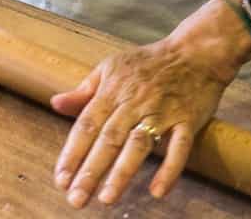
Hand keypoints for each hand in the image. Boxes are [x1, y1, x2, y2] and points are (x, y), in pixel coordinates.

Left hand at [48, 16, 250, 207]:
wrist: (195, 51)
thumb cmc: (149, 62)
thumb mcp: (110, 67)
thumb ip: (84, 91)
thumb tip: (55, 104)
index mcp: (112, 90)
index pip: (87, 125)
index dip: (72, 153)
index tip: (60, 180)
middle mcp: (134, 102)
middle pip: (109, 139)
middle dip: (91, 170)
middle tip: (76, 199)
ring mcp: (162, 112)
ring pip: (139, 144)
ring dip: (122, 172)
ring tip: (106, 198)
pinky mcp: (187, 119)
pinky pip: (179, 147)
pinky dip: (169, 169)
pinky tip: (158, 191)